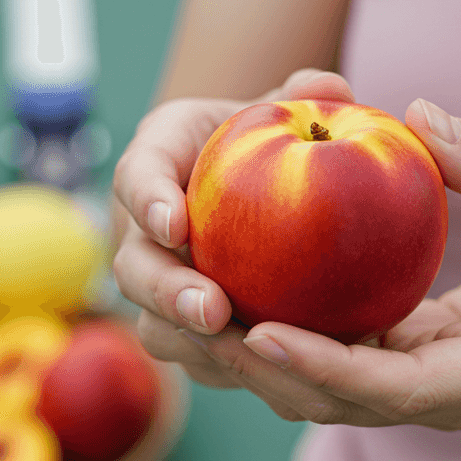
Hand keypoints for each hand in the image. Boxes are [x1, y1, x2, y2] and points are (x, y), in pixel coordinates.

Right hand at [110, 68, 357, 388]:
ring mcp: (160, 288)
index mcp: (157, 160)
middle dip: (165, 292)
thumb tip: (326, 87)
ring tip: (240, 349)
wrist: (268, 190)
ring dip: (194, 342)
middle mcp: (142, 229)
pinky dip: (233, 366)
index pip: (137, 174)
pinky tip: (279, 374)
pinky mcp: (191, 334)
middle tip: (211, 308)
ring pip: (157, 326)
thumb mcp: (289, 109)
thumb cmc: (276, 139)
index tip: (175, 223)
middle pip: (133, 267)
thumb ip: (305, 97)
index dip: (147, 200)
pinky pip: (201, 359)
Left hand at [173, 98, 460, 433]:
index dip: (322, 366)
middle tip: (199, 321)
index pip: (398, 387)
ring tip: (204, 314)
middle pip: (351, 403)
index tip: (256, 332)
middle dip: (272, 371)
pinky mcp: (434, 371)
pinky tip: (254, 296)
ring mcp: (451, 393)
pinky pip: (358, 367)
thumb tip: (416, 117)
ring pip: (344, 396)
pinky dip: (306, 341)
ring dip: (274, 363)